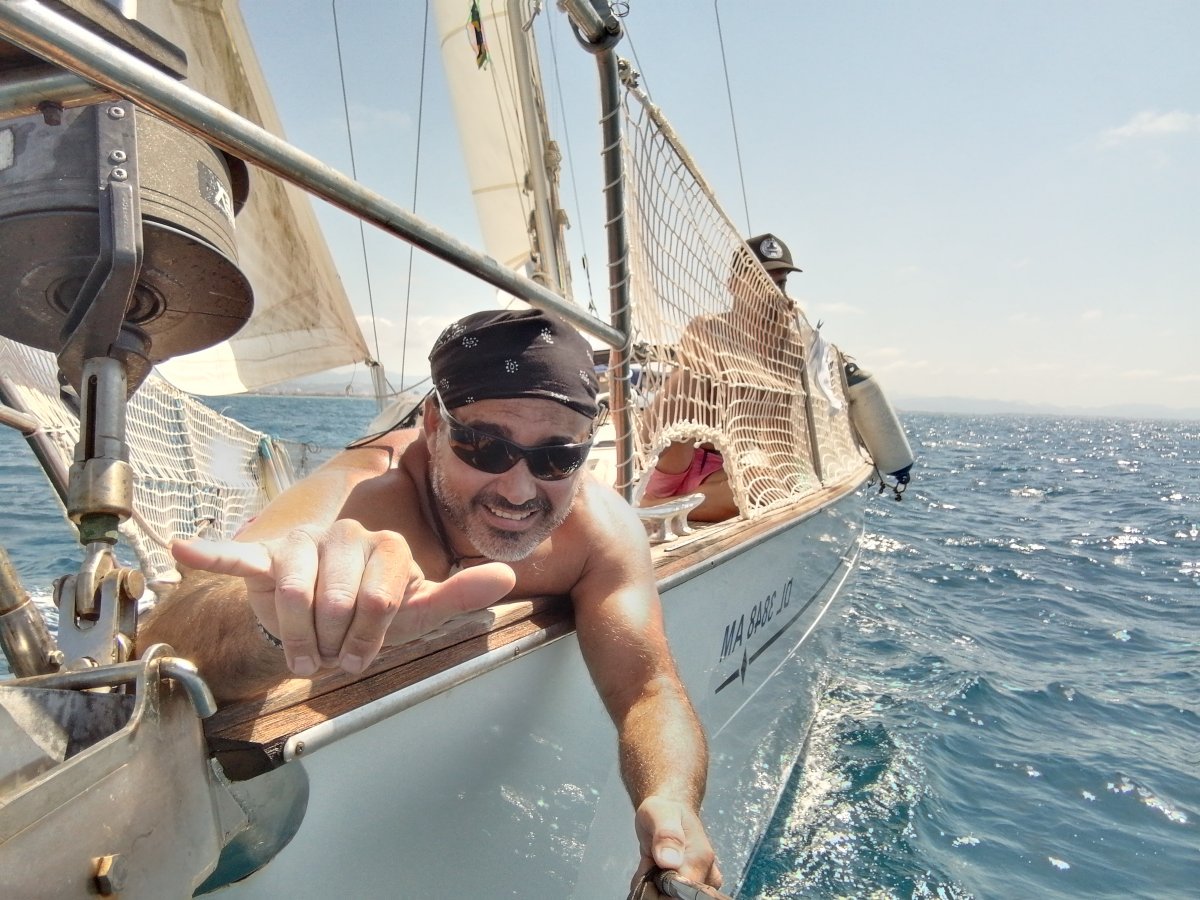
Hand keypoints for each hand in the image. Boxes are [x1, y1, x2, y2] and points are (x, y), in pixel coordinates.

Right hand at [171, 520, 514, 677]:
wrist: (321, 623)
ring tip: (305, 653)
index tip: (364, 656)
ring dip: (299, 640)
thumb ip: (459, 595)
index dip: (371, 641)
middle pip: (339, 603)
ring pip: (296, 596)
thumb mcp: (418, 614)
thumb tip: (507, 574)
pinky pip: (238, 555)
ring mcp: (304, 543)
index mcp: (388, 546)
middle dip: (335, 644)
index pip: (383, 602)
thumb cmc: (373, 618)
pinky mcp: (265, 557)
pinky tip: (184, 549)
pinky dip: (212, 554)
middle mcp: (347, 535)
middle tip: (333, 653)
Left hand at [630, 795, 720, 895]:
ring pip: (669, 899)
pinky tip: (653, 870)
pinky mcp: (692, 889)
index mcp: (701, 859)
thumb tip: (669, 861)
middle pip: (675, 899)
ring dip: (653, 887)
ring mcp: (701, 884)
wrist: (670, 811)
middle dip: (655, 887)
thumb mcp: (660, 814)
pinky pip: (667, 898)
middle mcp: (706, 876)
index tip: (651, 868)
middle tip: (649, 862)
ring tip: (651, 863)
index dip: (660, 888)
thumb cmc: (665, 810)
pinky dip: (654, 888)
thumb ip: (665, 834)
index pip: (682, 892)